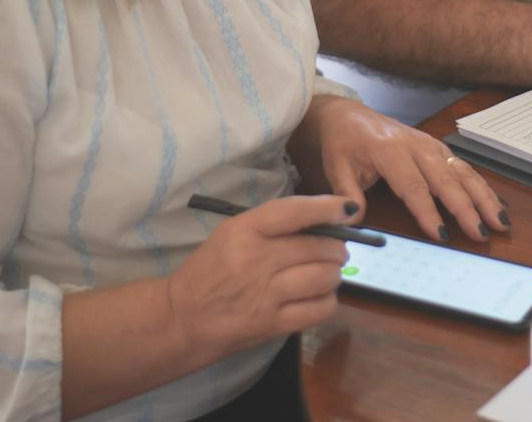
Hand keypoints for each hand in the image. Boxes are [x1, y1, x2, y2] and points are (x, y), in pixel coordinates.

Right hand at [165, 194, 352, 358]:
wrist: (184, 318)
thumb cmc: (209, 270)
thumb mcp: (231, 234)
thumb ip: (272, 225)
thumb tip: (322, 219)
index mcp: (244, 230)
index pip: (294, 212)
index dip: (326, 208)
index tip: (347, 208)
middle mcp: (256, 260)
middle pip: (317, 247)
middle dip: (336, 247)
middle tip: (336, 250)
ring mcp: (266, 295)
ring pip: (324, 277)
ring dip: (334, 273)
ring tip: (327, 272)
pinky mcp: (273, 324)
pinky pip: (320, 309)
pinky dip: (328, 300)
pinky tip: (319, 296)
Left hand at [292, 95, 508, 243]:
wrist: (348, 115)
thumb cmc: (343, 143)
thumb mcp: (336, 167)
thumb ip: (347, 193)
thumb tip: (354, 220)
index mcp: (389, 150)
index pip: (413, 186)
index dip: (428, 212)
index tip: (442, 235)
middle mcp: (416, 145)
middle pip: (446, 179)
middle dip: (467, 208)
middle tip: (483, 233)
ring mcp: (431, 145)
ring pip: (462, 172)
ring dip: (483, 197)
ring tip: (500, 221)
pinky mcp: (438, 148)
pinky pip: (464, 168)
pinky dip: (482, 187)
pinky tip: (495, 204)